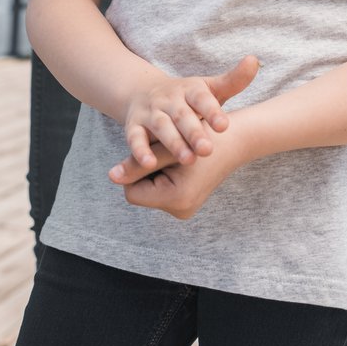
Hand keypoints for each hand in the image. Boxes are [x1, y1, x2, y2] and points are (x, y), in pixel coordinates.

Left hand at [110, 123, 246, 219]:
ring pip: (150, 190)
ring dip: (155, 172)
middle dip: (146, 171)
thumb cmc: (201, 135)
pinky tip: (175, 161)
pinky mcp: (186, 203)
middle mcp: (181, 210)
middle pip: (141, 192)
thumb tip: (111, 176)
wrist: (235, 139)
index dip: (136, 169)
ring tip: (170, 155)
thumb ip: (137, 163)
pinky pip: (161, 191)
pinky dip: (163, 175)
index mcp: (176, 198)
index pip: (132, 192)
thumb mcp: (166, 146)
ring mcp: (185, 209)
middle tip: (163, 151)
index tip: (153, 152)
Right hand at [121, 56, 258, 171]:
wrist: (142, 91)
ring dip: (173, 142)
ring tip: (187, 159)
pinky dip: (140, 150)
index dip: (212, 111)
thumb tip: (254, 60)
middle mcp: (169, 99)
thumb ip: (233, 80)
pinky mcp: (134, 125)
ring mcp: (151, 111)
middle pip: (182, 115)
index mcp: (190, 89)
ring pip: (161, 126)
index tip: (224, 126)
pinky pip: (135, 138)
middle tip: (208, 150)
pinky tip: (148, 164)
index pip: (202, 98)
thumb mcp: (209, 88)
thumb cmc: (187, 98)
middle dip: (194, 132)